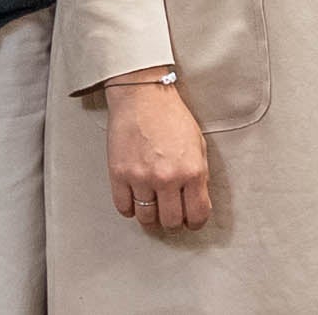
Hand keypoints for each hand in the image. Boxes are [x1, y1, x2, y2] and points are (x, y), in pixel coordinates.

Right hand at [106, 75, 212, 230]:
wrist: (143, 96)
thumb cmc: (171, 116)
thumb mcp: (198, 144)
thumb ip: (198, 174)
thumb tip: (196, 201)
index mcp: (192, 171)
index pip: (197, 214)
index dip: (196, 222)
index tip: (192, 221)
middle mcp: (167, 178)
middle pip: (171, 222)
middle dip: (173, 222)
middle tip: (171, 214)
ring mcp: (141, 177)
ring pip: (146, 218)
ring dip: (151, 217)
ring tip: (153, 207)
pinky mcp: (119, 174)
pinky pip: (124, 208)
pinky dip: (130, 208)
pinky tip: (136, 199)